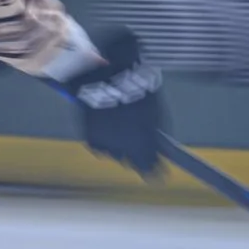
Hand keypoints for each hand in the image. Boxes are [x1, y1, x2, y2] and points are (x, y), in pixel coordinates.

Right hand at [65, 27, 166, 177]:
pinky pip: (100, 146)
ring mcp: (106, 144)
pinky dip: (104, 141)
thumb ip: (155, 133)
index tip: (158, 173)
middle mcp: (124, 148)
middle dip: (136, 155)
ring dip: (119, 147)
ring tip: (120, 130)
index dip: (155, 171)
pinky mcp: (91, 137)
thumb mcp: (154, 111)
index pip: (150, 167)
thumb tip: (158, 148)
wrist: (107, 76)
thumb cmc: (137, 89)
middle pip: (131, 162)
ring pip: (115, 155)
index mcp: (143, 142)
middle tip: (139, 144)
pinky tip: (107, 128)